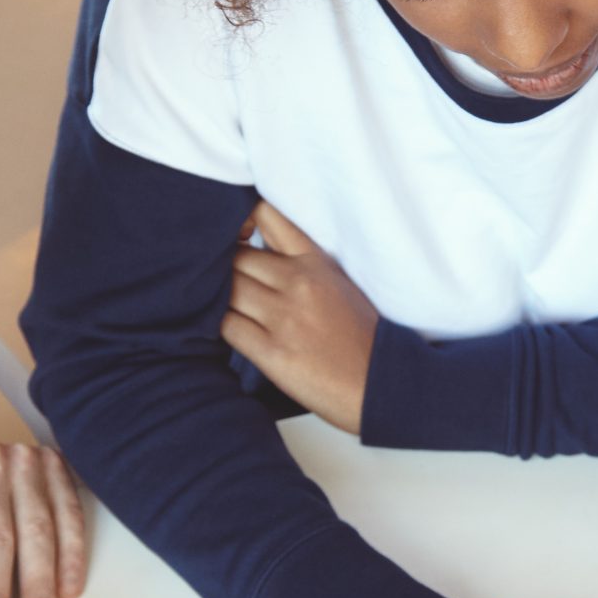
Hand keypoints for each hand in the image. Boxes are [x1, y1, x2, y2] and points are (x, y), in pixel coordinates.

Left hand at [221, 200, 378, 434]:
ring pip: (226, 290)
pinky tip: (226, 332)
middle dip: (223, 268)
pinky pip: (226, 327)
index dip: (239, 222)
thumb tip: (252, 248)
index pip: (265, 215)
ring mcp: (284, 317)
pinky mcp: (272, 352)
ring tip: (225, 309)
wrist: (380, 383)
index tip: (237, 240)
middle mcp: (298, 282)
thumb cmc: (359, 336)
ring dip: (218, 299)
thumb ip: (299, 263)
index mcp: (315, 261)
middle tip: (221, 285)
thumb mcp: (337, 283)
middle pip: (236, 257)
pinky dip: (217, 327)